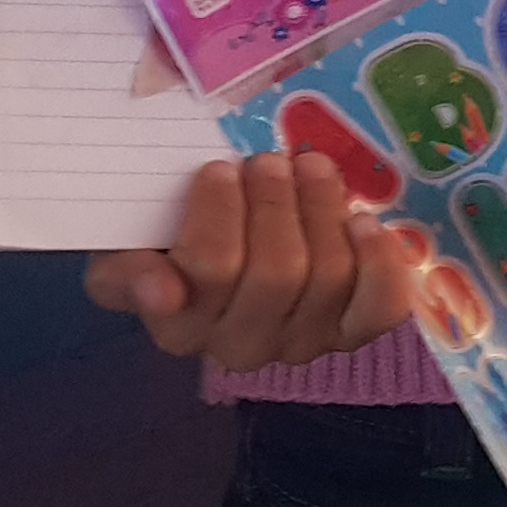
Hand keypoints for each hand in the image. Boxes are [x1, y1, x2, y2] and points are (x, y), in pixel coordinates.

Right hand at [86, 154, 424, 370]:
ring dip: (321, 211)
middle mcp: (242, 347)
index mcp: (180, 328)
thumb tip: (160, 290)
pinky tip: (363, 222)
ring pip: (326, 277)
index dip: (220, 212)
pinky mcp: (349, 332)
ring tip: (310, 166)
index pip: (210, 271)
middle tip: (269, 159)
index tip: (219, 167)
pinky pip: (378, 309)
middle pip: (276, 273)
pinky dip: (377, 263)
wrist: (221, 253)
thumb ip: (129, 268)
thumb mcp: (128, 250)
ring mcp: (300, 342)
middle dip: (275, 203)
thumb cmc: (170, 242)